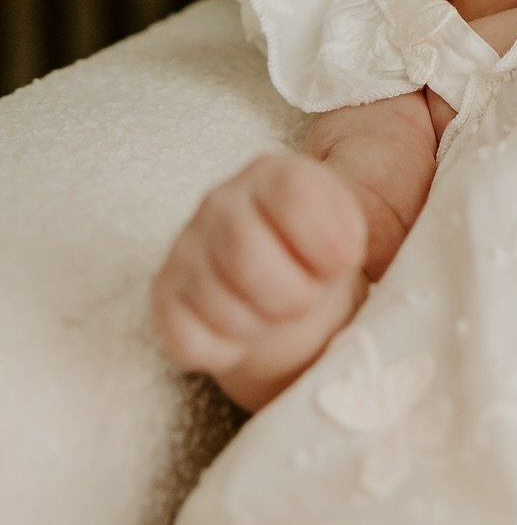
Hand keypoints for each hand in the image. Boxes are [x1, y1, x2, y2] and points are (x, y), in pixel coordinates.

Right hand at [151, 153, 366, 383]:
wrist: (284, 284)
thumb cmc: (315, 254)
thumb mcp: (344, 233)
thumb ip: (343, 235)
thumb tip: (336, 255)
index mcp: (272, 174)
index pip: (293, 193)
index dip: (325, 240)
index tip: (341, 263)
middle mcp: (220, 203)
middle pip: (247, 254)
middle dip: (292, 294)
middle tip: (308, 300)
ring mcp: (186, 248)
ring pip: (219, 305)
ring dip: (263, 325)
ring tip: (277, 312)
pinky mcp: (164, 295)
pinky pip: (190, 340)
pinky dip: (226, 350)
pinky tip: (242, 332)